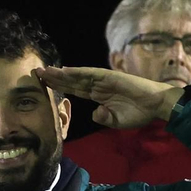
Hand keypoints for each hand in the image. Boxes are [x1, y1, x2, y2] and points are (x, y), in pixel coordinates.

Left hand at [34, 65, 185, 127]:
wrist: (155, 106)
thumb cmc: (138, 113)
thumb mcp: (115, 120)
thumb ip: (103, 117)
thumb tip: (93, 113)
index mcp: (98, 96)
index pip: (74, 90)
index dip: (59, 87)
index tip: (44, 85)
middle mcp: (97, 86)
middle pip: (71, 81)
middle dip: (53, 78)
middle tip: (36, 73)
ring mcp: (103, 80)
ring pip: (77, 75)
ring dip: (60, 73)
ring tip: (44, 71)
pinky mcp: (109, 77)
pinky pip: (90, 74)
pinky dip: (76, 72)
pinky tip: (63, 70)